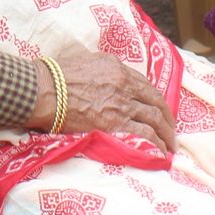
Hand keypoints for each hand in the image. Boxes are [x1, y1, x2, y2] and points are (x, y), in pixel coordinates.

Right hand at [32, 52, 175, 151]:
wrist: (44, 90)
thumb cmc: (55, 75)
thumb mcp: (83, 61)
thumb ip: (101, 69)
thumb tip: (105, 77)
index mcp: (117, 68)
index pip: (144, 85)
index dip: (154, 100)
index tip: (158, 110)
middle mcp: (125, 85)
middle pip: (155, 102)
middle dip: (167, 118)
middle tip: (170, 130)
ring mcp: (122, 105)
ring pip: (155, 120)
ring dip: (166, 134)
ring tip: (169, 146)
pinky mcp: (116, 125)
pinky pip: (146, 136)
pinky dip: (157, 145)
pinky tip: (160, 153)